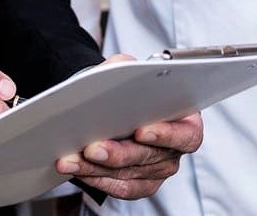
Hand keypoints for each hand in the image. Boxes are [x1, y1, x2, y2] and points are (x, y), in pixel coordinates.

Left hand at [56, 56, 202, 199]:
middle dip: (118, 153)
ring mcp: (157, 170)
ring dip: (96, 168)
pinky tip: (78, 170)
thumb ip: (128, 67)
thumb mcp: (128, 68)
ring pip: (127, 174)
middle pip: (149, 157)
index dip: (166, 134)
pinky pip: (119, 188)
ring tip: (71, 160)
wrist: (111, 105)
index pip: (186, 134)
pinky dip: (96, 179)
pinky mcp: (139, 185)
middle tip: (92, 148)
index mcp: (185, 120)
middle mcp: (173, 149)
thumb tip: (120, 70)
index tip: (141, 131)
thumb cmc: (126, 89)